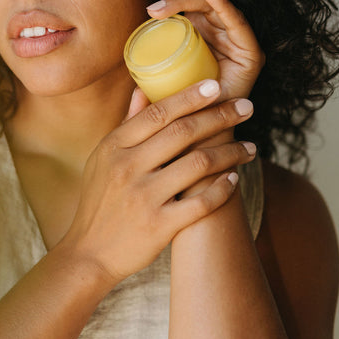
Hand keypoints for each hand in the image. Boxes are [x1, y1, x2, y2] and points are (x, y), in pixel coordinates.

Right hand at [62, 81, 254, 285]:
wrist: (88, 253)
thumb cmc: (100, 202)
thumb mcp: (103, 159)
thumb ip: (126, 125)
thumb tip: (142, 90)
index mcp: (114, 146)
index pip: (158, 112)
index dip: (190, 96)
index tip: (217, 85)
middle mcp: (127, 167)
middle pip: (183, 132)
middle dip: (220, 116)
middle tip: (247, 107)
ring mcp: (143, 197)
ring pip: (199, 164)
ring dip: (231, 152)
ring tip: (250, 147)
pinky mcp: (159, 225)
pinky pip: (201, 202)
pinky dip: (222, 189)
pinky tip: (234, 179)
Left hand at [141, 0, 263, 101]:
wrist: (205, 138)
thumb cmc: (181, 110)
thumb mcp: (160, 82)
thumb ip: (148, 75)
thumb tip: (129, 69)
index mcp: (196, 26)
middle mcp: (216, 26)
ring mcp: (234, 36)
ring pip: (211, 0)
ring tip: (155, 9)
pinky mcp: (250, 51)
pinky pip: (236, 20)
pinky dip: (222, 2)